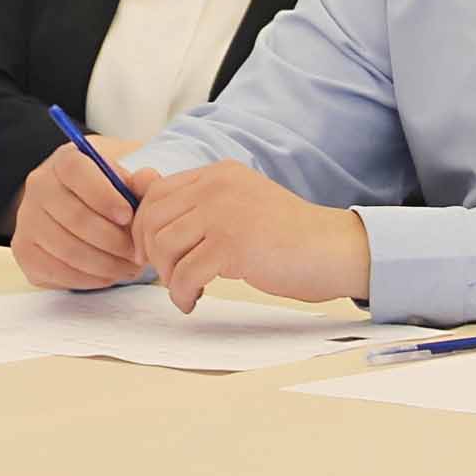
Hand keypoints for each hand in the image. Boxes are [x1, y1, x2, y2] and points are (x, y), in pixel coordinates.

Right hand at [9, 142, 143, 290]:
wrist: (82, 208)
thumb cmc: (111, 193)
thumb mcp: (127, 177)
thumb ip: (141, 181)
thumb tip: (147, 181)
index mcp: (65, 160)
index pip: (76, 171)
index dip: (103, 195)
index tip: (127, 216)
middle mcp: (39, 186)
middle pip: (74, 216)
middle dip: (113, 240)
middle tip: (137, 253)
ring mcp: (27, 219)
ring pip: (67, 248)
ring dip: (105, 263)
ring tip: (129, 266)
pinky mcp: (24, 251)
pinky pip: (57, 271)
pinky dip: (89, 278)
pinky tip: (108, 275)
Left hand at [130, 160, 372, 311]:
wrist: (332, 250)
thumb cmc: (286, 236)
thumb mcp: (238, 207)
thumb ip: (199, 203)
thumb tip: (143, 191)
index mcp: (218, 174)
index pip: (157, 192)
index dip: (144, 226)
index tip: (151, 253)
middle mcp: (217, 186)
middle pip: (152, 218)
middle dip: (151, 253)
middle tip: (168, 276)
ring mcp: (224, 213)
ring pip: (164, 246)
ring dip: (168, 277)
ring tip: (185, 290)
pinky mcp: (232, 245)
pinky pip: (185, 273)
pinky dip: (183, 294)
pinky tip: (194, 302)